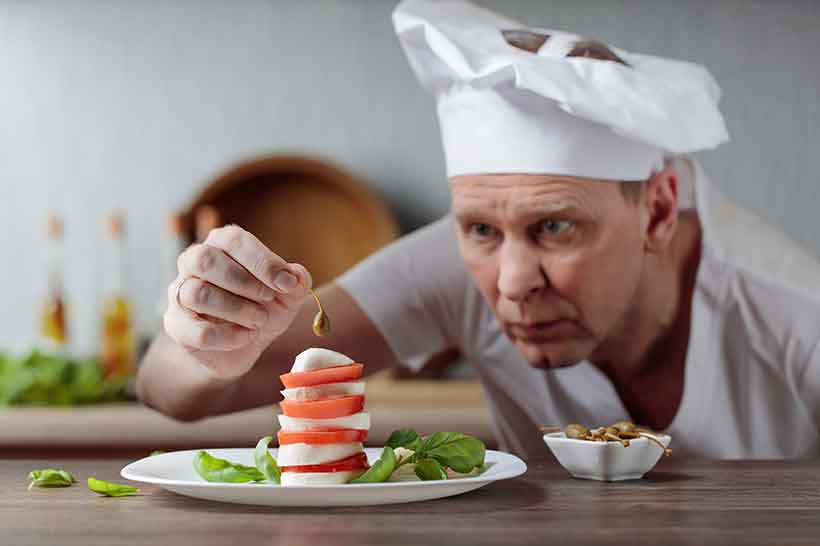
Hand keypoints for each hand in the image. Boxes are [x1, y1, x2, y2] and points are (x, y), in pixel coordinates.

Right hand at [164, 225, 311, 379]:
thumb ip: (296, 282)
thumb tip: (296, 276)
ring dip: (237, 310)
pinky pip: (197, 331)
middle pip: (205, 260)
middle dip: (244, 282)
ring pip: (197, 294)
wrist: (243, 347)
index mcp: (222, 245)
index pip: (233, 239)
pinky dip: (228, 337)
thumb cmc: (262, 309)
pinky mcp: (176, 325)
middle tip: (268, 299)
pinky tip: (245, 337)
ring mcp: (180, 293)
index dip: (263, 261)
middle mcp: (194, 263)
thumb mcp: (287, 295)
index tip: (288, 283)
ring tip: (258, 321)